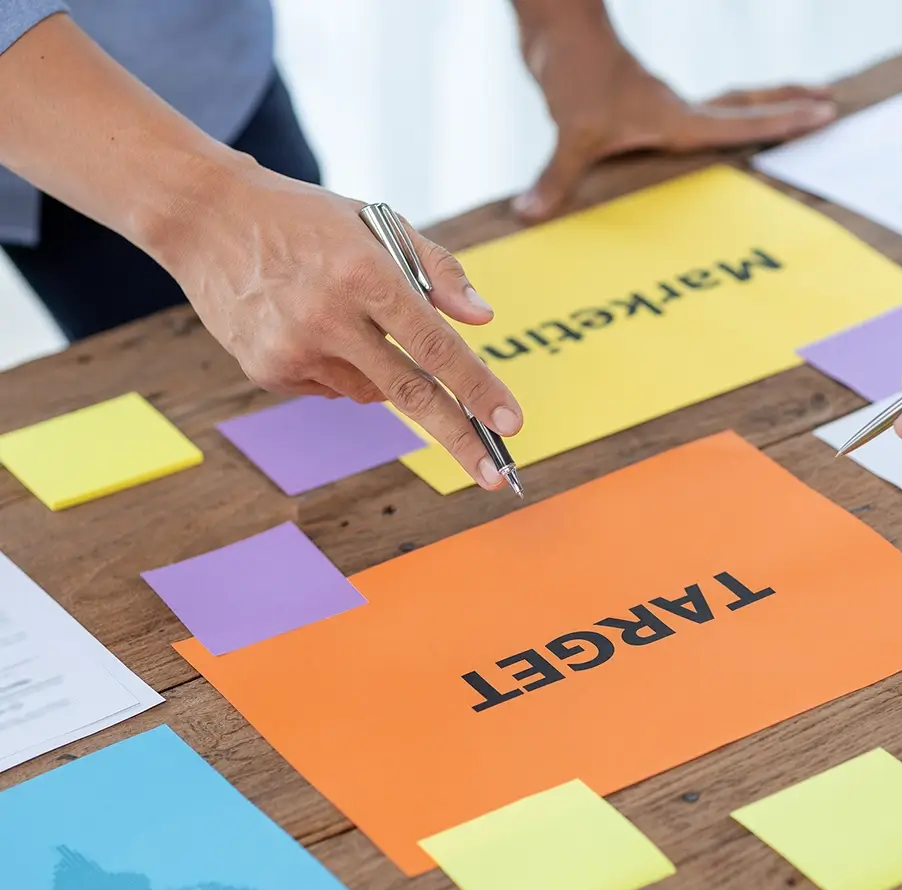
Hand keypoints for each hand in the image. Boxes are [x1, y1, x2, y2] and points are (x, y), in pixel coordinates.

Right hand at [160, 160, 522, 489]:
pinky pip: (333, 389)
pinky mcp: (268, 370)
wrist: (206, 217)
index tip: (510, 423)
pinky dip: (341, 369)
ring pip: (372, 392)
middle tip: (495, 475)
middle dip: (459, 438)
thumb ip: (438, 269)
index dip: (477, 388)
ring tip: (346, 320)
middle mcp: (327, 316)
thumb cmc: (306, 218)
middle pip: (410, 393)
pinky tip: (311, 328)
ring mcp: (293, 349)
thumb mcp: (377, 222)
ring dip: (384, 373)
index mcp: (363, 272)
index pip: (435, 344)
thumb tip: (483, 320)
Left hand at [512, 7, 835, 220]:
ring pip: (721, 107)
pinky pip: (686, 117)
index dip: (786, 121)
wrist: (554, 32)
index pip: (743, 122)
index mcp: (677, 118)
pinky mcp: (636, 105)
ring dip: (755, 110)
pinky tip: (700, 137)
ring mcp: (657, 106)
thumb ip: (558, 176)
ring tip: (786, 115)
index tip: (828, 110)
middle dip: (787, 104)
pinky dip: (711, 121)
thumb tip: (531, 213)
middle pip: (745, 106)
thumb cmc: (574, 74)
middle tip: (830, 101)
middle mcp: (675, 111)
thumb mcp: (572, 131)